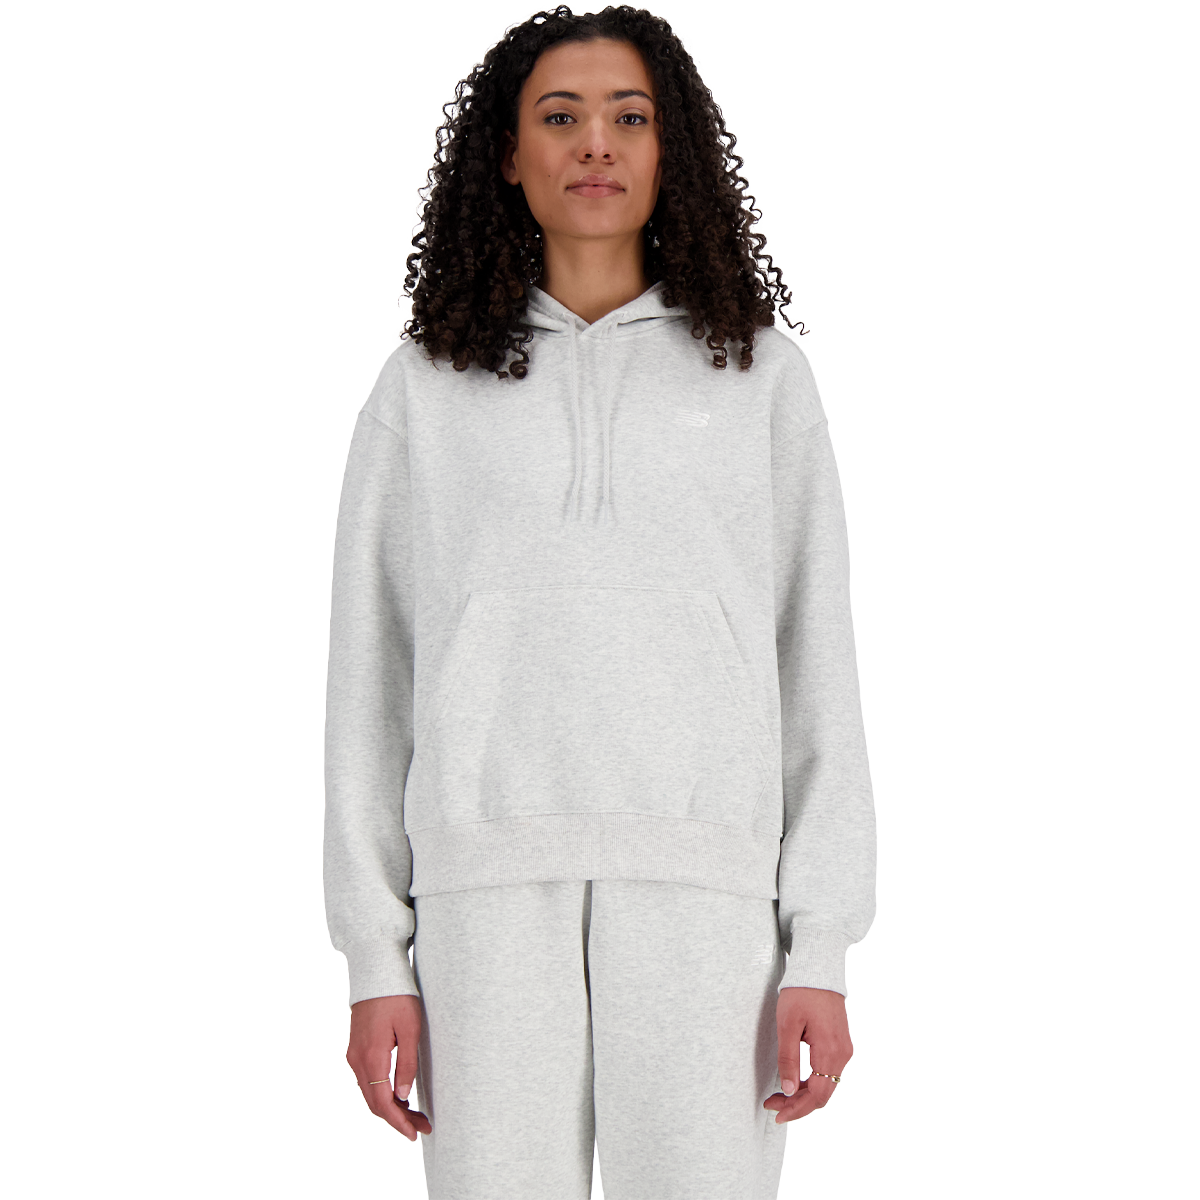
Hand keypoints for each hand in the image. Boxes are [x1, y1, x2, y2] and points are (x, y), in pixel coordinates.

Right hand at [346, 994, 431, 1141]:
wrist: (376, 971)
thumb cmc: (397, 997)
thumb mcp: (410, 1029)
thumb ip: (407, 1064)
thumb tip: (402, 1097)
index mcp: (371, 1057)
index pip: (382, 1103)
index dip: (398, 1122)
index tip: (415, 1133)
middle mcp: (358, 1060)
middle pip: (374, 1102)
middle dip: (397, 1118)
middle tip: (421, 1126)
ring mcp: (354, 1054)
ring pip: (370, 1092)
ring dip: (390, 1106)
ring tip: (415, 1114)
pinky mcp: (357, 1048)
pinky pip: (368, 1080)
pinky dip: (382, 1092)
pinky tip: (398, 1095)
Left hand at [764, 986, 853, 1124]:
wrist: (818, 971)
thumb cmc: (801, 993)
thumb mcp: (787, 1025)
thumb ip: (788, 1059)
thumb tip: (787, 1090)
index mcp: (830, 1051)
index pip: (817, 1095)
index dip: (797, 1109)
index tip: (776, 1113)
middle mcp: (842, 1055)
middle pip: (822, 1094)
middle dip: (797, 1105)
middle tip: (772, 1105)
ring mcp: (843, 1050)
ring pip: (825, 1085)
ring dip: (803, 1095)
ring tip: (779, 1096)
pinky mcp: (840, 1045)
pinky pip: (827, 1073)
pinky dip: (811, 1082)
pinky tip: (794, 1082)